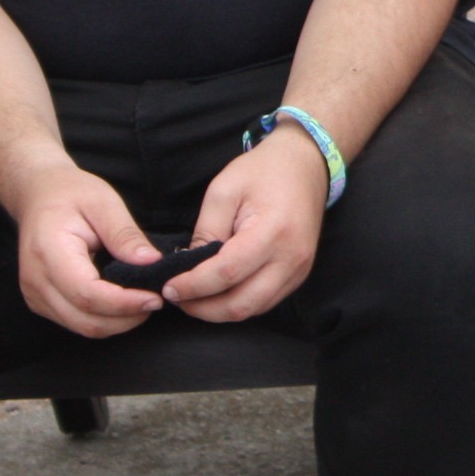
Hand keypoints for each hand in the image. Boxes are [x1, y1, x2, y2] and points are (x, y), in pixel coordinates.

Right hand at [7, 160, 164, 337]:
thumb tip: (151, 262)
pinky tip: (124, 303)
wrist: (38, 195)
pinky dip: (104, 319)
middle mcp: (36, 280)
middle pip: (85, 319)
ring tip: (144, 302)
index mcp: (49, 252)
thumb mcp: (104, 202)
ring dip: (117, 323)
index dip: (124, 303)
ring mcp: (35, 294)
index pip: (87, 294)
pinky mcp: (41, 301)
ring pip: (81, 326)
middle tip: (157, 301)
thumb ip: (125, 234)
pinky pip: (76, 321)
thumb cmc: (71, 194)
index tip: (155, 299)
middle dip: (126, 318)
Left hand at [165, 129, 328, 321]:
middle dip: (204, 309)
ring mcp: (299, 269)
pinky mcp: (299, 274)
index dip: (194, 286)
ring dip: (220, 311)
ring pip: (254, 309)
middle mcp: (291, 258)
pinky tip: (219, 292)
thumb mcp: (223, 191)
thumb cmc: (263, 171)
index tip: (169, 288)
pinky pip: (266, 302)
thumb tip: (188, 269)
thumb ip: (205, 232)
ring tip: (194, 298)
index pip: (227, 273)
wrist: (306, 165)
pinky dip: (239, 303)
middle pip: (242, 304)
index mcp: (273, 231)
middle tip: (178, 298)